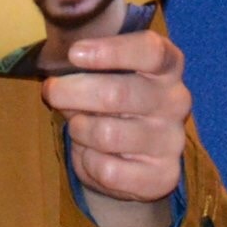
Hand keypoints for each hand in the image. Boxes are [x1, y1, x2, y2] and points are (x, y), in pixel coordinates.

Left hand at [40, 31, 191, 226]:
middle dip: (73, 92)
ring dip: (80, 130)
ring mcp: (172, 140)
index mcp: (166, 67)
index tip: (74, 53)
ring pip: (107, 134)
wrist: (131, 162)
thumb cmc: (112, 106)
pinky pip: (109, 169)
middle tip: (52, 92)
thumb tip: (56, 82)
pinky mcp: (164, 175)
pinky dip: (88, 163)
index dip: (111, 50)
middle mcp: (175, 100)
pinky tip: (94, 156)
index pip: (150, 51)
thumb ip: (86, 70)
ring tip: (79, 128)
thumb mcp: (103, 78)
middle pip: (117, 93)